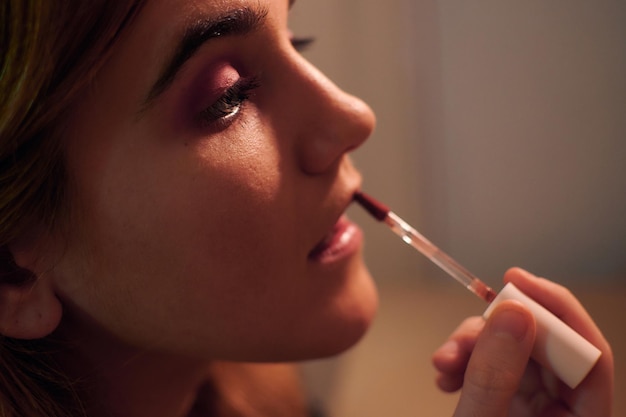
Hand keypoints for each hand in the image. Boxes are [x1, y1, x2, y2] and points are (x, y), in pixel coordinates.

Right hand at [432, 267, 613, 416]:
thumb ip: (495, 374)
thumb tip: (512, 312)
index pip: (589, 354)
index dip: (557, 310)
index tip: (517, 280)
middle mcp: (561, 410)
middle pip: (544, 347)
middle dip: (496, 333)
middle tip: (466, 334)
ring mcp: (535, 407)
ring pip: (513, 350)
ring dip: (472, 347)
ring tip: (444, 362)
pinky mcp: (509, 402)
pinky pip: (493, 364)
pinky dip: (466, 361)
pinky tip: (446, 373)